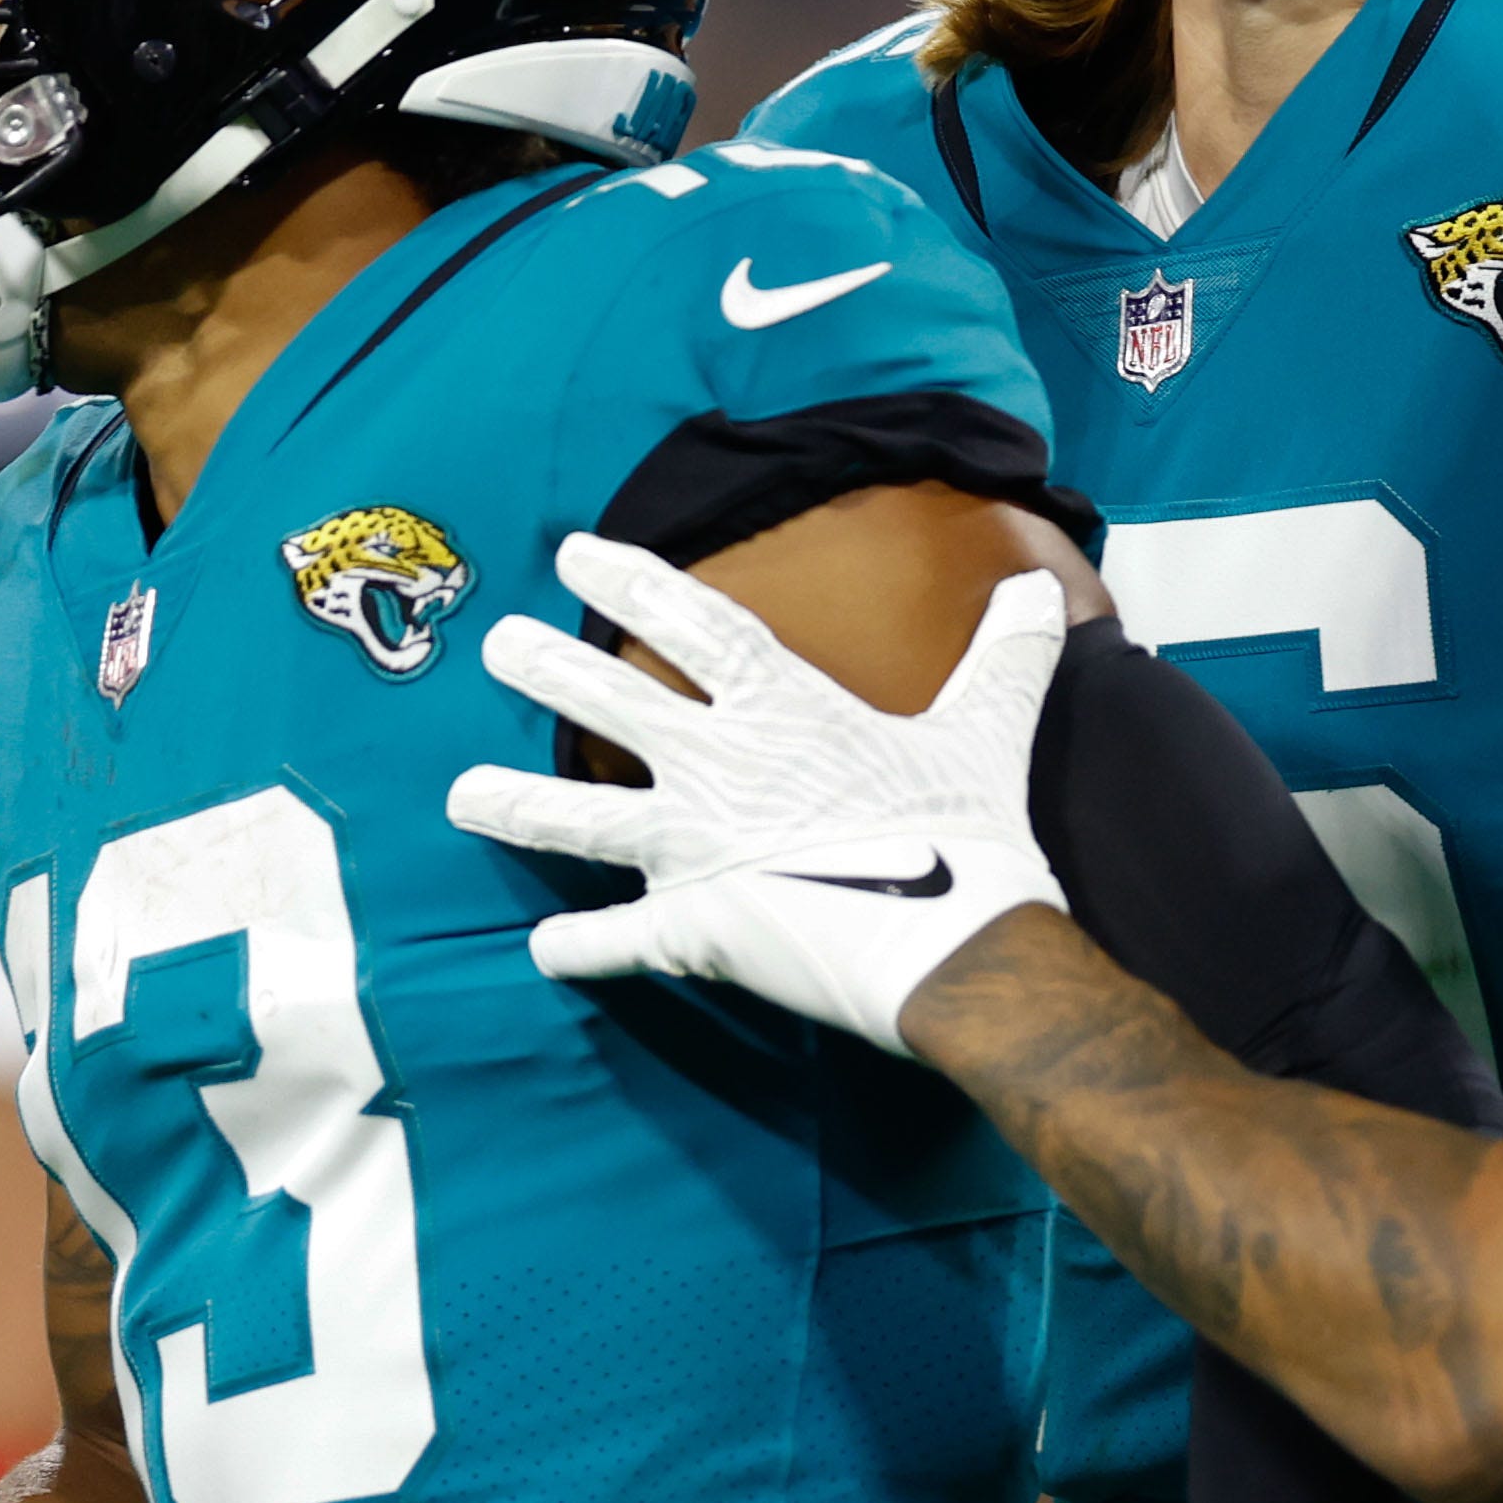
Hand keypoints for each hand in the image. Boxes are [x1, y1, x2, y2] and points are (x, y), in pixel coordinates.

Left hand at [446, 534, 1070, 1055]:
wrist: (959, 949)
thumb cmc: (972, 835)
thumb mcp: (990, 731)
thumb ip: (1004, 661)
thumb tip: (1043, 596)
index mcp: (785, 712)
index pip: (696, 626)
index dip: (635, 581)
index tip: (576, 552)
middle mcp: (722, 770)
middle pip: (613, 704)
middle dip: (548, 668)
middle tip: (494, 643)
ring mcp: (697, 852)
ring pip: (582, 822)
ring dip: (516, 806)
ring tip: (460, 794)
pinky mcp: (693, 933)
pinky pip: (619, 943)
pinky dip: (579, 949)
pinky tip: (543, 950)